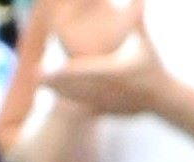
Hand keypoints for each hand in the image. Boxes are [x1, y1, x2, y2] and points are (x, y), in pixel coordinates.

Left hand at [45, 1, 168, 116]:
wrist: (159, 96)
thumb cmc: (150, 63)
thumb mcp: (143, 41)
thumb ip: (137, 19)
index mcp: (113, 71)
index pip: (82, 71)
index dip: (63, 71)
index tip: (46, 68)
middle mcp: (105, 88)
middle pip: (73, 85)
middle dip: (53, 81)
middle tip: (34, 74)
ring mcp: (102, 101)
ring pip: (74, 98)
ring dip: (57, 92)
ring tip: (40, 85)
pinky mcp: (101, 111)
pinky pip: (81, 108)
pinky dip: (68, 103)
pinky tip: (55, 97)